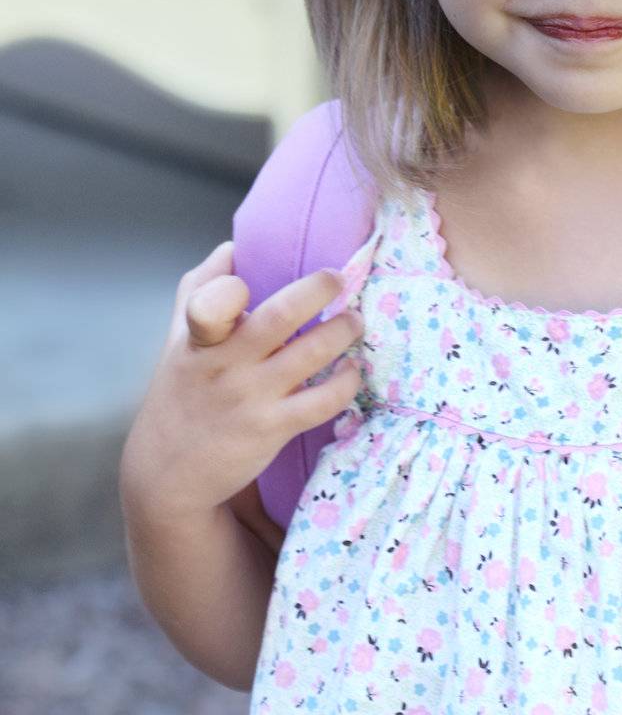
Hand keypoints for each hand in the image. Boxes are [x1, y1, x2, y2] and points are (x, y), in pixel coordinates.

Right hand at [119, 240, 364, 523]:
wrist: (168, 473)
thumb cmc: (182, 392)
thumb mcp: (177, 340)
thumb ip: (200, 290)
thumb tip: (233, 246)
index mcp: (200, 337)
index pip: (208, 304)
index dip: (229, 287)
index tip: (249, 275)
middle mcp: (225, 364)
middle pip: (279, 316)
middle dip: (317, 290)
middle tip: (338, 278)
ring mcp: (250, 397)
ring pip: (310, 353)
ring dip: (342, 331)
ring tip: (355, 320)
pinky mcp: (272, 428)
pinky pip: (321, 401)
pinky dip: (345, 382)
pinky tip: (352, 370)